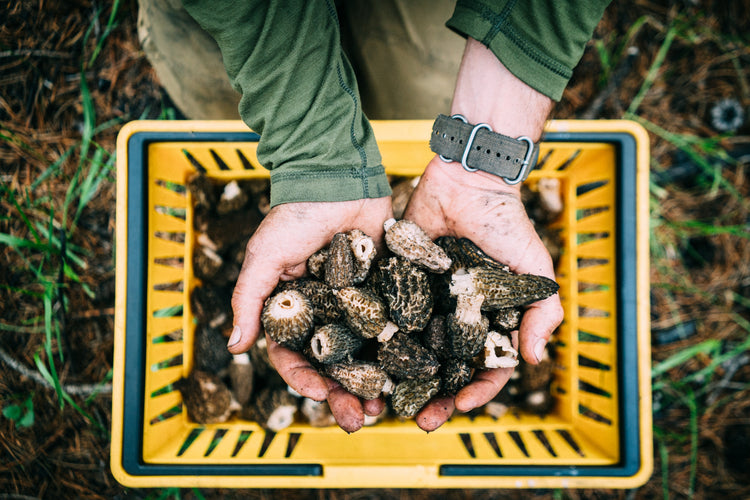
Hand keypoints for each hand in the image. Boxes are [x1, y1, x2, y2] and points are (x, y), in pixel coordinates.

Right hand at [228, 196, 392, 431]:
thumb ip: (250, 301)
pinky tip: (410, 370)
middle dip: (343, 394)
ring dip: (372, 381)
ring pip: (364, 351)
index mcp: (293, 308)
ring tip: (386, 405)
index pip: (293, 354)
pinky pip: (392, 323)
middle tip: (358, 419)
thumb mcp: (264, 259)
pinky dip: (399, 348)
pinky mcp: (384, 288)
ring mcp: (356, 302)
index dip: (303, 379)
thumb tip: (235, 346)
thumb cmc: (295, 216)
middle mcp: (324, 310)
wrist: (337, 179)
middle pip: (332, 363)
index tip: (318, 394)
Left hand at [403, 37, 559, 431]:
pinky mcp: (397, 283)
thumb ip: (543, 313)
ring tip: (387, 401)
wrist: (468, 180)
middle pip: (444, 370)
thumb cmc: (507, 224)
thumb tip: (533, 359)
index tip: (459, 407)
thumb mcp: (535, 271)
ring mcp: (424, 302)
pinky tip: (364, 361)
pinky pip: (385, 316)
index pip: (483, 369)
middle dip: (433, 398)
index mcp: (488, 320)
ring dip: (401, 380)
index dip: (475, 393)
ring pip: (411, 351)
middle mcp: (455, 318)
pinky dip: (376, 341)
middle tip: (419, 421)